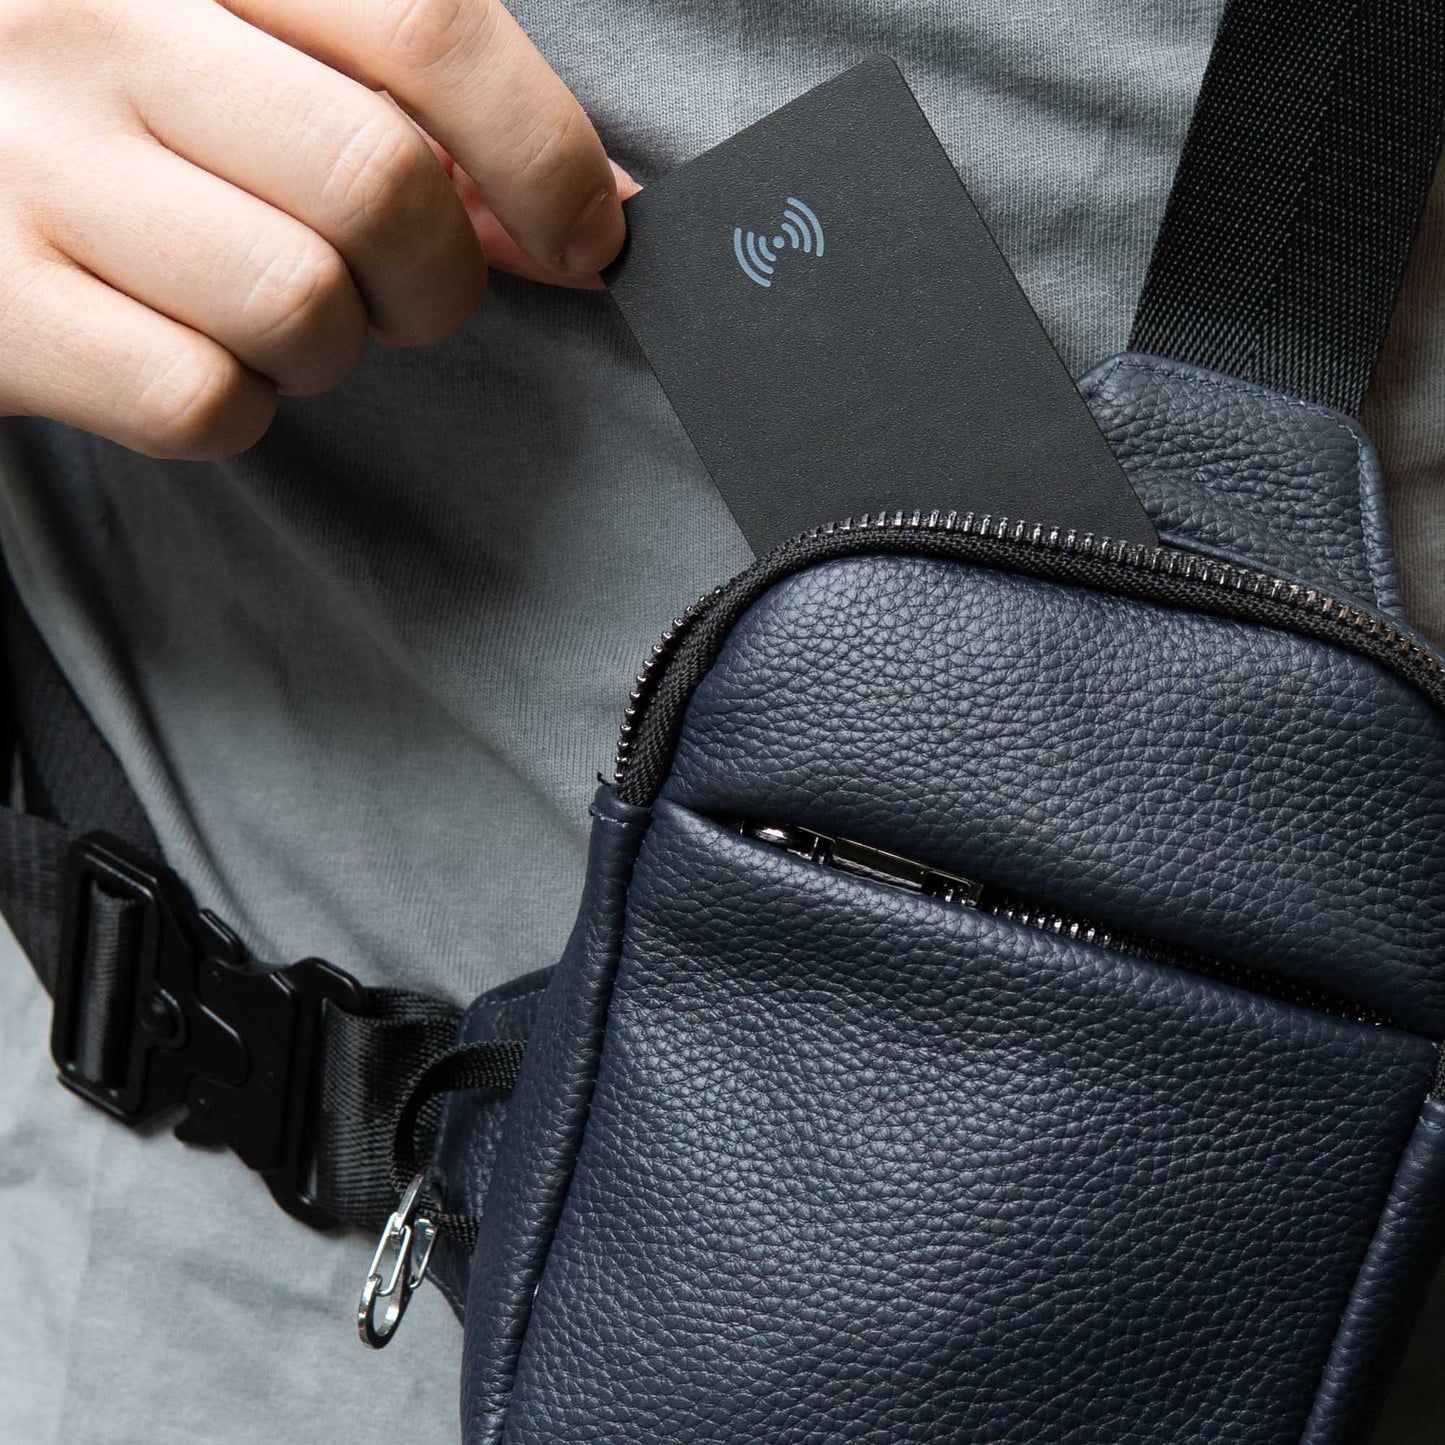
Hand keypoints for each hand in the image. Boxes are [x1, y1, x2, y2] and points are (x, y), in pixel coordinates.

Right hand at [0, 0, 631, 458]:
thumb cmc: (128, 106)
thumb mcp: (262, 53)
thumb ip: (419, 114)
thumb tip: (594, 216)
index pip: (427, 27)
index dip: (543, 152)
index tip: (588, 233)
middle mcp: (92, 21)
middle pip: (380, 186)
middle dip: (436, 277)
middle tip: (399, 284)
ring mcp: (26, 164)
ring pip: (301, 308)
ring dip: (329, 346)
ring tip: (262, 302)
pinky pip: (207, 403)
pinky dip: (237, 406)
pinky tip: (188, 344)